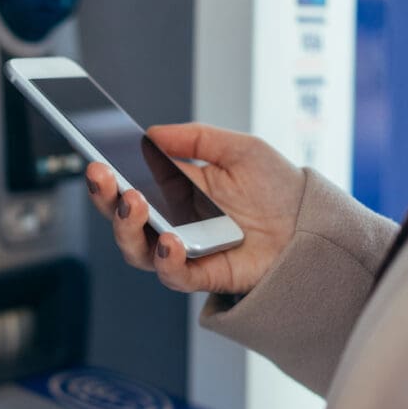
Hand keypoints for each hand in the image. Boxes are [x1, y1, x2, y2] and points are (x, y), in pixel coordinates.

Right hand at [86, 123, 305, 293]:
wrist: (313, 225)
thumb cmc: (277, 189)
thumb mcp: (240, 149)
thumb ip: (197, 138)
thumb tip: (153, 132)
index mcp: (173, 192)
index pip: (126, 187)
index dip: (106, 177)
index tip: (94, 159)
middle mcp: (170, 224)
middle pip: (122, 219)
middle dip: (104, 198)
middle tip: (102, 175)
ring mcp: (184, 252)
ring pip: (137, 251)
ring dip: (127, 228)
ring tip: (134, 202)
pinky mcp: (203, 276)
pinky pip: (174, 275)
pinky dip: (166, 260)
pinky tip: (169, 239)